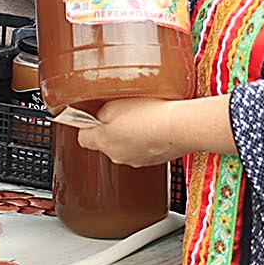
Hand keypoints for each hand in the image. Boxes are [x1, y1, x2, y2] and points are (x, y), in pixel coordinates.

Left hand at [75, 95, 236, 165]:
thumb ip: (100, 112)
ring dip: (131, 134)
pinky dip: (148, 139)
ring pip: (126, 146)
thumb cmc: (149, 114)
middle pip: (105, 143)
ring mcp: (137, 160)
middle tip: (123, 112)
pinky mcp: (155, 160)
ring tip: (143, 117)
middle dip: (111, 129)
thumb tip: (98, 117)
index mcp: (102, 142)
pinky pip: (145, 149)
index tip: (92, 115)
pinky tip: (156, 126)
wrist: (181, 127)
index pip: (82, 138)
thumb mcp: (114, 104)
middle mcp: (117, 156)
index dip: (86, 125)